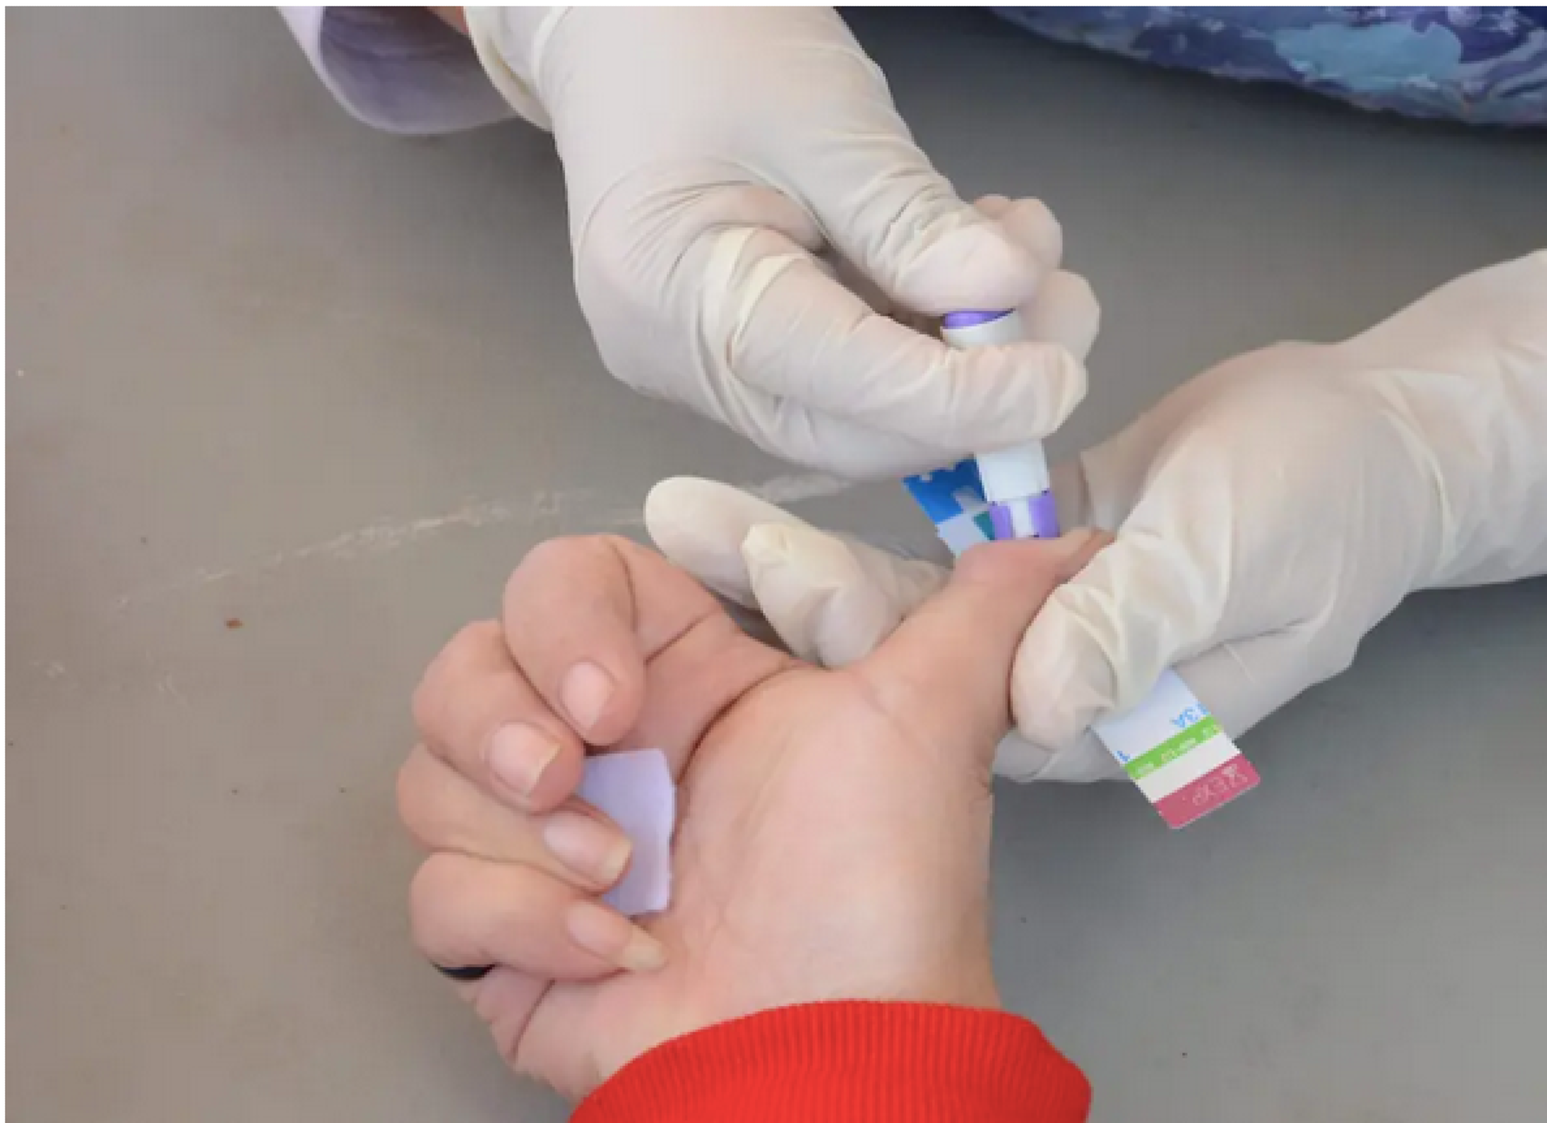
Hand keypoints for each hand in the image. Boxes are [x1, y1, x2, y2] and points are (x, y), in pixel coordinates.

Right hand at [399, 529, 1104, 1097]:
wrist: (833, 1050)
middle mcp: (604, 751)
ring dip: (518, 834)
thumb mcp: (931, 722)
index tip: (616, 699)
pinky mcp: (506, 937)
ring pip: (434, 776)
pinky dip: (519, 920)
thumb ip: (984, 613)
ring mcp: (546, 844)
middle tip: (577, 777)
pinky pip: (437, 895)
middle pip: (467, 669)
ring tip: (623, 881)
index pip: (563, 586)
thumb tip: (1068, 539)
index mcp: (681, 681)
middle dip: (500, 721)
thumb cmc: (877, 885)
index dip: (560, 621)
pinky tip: (613, 951)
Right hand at [464, 8, 1098, 476]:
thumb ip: (912, 219)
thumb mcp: (825, 117)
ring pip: (867, 412)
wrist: (629, 24)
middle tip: (1069, 310)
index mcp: (671, 296)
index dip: (962, 400)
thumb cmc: (711, 40)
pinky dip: (933, 332)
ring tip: (1031, 253)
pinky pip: (855, 376)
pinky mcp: (745, 352)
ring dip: (971, 354)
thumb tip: (1008, 298)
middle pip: (855, 430)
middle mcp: (677, 359)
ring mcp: (706, 366)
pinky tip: (979, 260)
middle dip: (979, 390)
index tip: (1061, 377)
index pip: (839, 387)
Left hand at [648, 252, 1546, 779]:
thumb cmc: (1324, 503)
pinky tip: (775, 485)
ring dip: (799, 551)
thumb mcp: (1234, 552)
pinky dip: (867, 515)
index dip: (843, 632)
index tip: (749, 559)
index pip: (946, 691)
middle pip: (896, 656)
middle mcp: (1049, 686)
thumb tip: (1042, 697)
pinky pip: (933, 551)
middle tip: (676, 517)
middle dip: (783, 588)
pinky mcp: (1030, 570)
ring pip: (899, 605)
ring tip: (688, 502)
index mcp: (1095, 708)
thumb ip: (1139, 624)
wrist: (1376, 446)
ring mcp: (1035, 633)